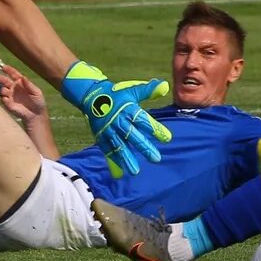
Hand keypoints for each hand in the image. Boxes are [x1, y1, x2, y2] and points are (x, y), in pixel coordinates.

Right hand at [0, 66, 47, 122]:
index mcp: (21, 82)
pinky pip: (3, 100)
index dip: (9, 70)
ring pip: (2, 90)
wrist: (36, 115)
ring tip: (7, 92)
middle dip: (0, 78)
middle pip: (5, 81)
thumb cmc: (38, 102)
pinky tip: (8, 100)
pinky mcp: (8, 104)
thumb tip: (23, 77)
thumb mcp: (36, 92)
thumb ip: (29, 85)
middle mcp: (14, 88)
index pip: (13, 74)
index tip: (3, 67)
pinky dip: (4, 99)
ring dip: (3, 90)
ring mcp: (10, 96)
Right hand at [59, 62, 171, 176]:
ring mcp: (109, 130)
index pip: (144, 120)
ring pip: (119, 146)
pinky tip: (119, 173)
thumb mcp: (133, 90)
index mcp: (128, 109)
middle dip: (144, 147)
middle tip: (156, 158)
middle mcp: (119, 121)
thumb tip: (165, 86)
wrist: (93, 96)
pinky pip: (107, 150)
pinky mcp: (101, 137)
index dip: (155, 129)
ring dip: (127, 159)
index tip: (167, 138)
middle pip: (133, 136)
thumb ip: (149, 91)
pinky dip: (112, 162)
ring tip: (135, 171)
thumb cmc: (117, 94)